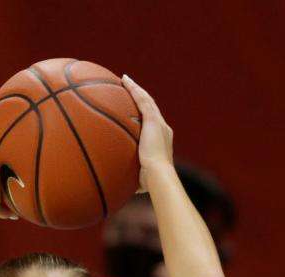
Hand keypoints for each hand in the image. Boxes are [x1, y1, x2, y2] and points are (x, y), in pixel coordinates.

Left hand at [122, 76, 172, 194]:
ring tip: (125, 80)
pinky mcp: (153, 121)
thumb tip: (121, 188)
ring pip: (146, 101)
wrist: (159, 177)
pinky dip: (134, 89)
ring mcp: (159, 123)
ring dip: (136, 89)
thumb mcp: (141, 179)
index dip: (145, 116)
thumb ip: (133, 179)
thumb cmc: (151, 183)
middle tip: (131, 90)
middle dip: (141, 99)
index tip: (136, 112)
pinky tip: (125, 80)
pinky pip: (142, 100)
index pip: (152, 124)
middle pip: (150, 109)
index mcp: (162, 140)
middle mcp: (163, 129)